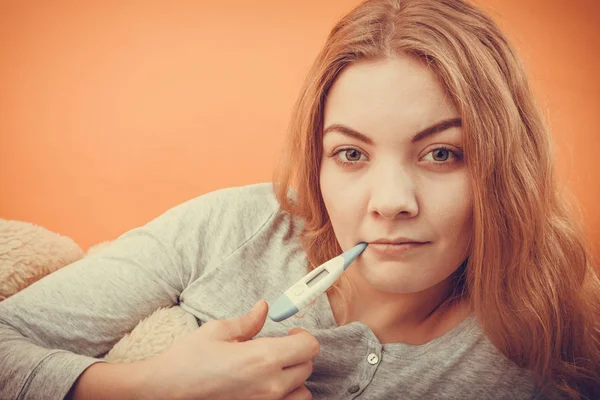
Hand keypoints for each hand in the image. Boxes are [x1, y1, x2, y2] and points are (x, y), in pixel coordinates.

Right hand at [137, 300, 318, 399]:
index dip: (303, 336)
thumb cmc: (188, 360)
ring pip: (302, 391)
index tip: (290, 333)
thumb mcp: (218, 331)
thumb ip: (248, 321)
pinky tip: (267, 384)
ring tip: (274, 368)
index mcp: (262, 358)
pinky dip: (286, 395)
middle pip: (308, 367)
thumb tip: (264, 308)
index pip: (309, 347)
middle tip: (279, 346)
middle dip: (298, 353)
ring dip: (295, 377)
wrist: (165, 391)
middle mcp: (270, 385)